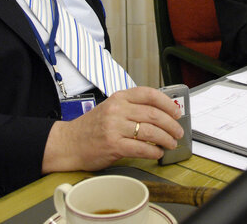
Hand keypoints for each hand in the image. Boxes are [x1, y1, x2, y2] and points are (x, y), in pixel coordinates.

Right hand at [41, 87, 183, 172]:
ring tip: (171, 144)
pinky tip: (157, 153)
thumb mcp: (111, 109)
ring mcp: (114, 127)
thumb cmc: (91, 128)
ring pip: (150, 131)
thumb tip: (161, 114)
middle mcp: (117, 110)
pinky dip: (153, 151)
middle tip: (178, 132)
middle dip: (171, 124)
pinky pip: (141, 148)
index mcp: (119, 98)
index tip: (177, 111)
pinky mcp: (113, 145)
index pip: (149, 94)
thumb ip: (132, 108)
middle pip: (154, 114)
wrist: (68, 143)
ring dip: (166, 139)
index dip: (167, 103)